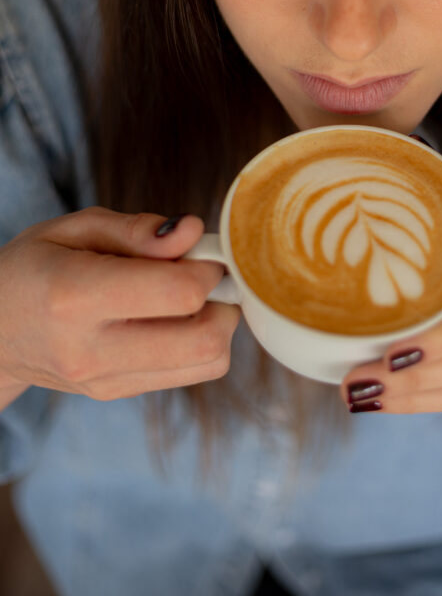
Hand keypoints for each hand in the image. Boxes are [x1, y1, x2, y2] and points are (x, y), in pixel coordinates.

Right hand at [0, 208, 238, 402]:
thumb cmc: (34, 266)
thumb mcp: (75, 228)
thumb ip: (138, 230)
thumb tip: (192, 231)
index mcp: (75, 296)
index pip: (180, 293)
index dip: (207, 265)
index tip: (201, 248)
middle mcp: (91, 349)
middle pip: (206, 340)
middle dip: (225, 299)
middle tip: (204, 272)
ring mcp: (104, 381)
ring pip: (208, 363)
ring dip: (217, 323)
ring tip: (188, 294)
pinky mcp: (115, 394)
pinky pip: (189, 373)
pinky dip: (198, 341)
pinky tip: (171, 316)